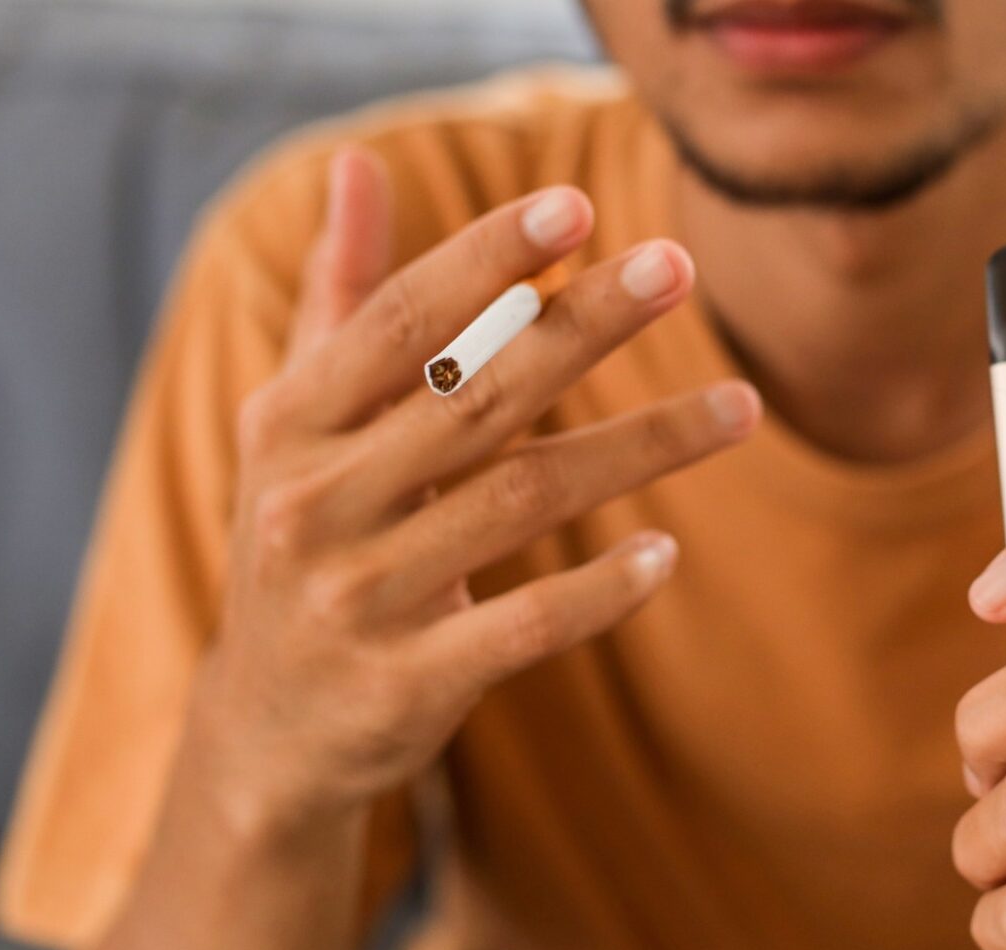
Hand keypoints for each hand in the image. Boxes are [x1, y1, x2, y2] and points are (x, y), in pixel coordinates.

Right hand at [192, 149, 760, 828]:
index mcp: (291, 424)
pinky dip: (600, 590)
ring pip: (522, 501)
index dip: (488, 260)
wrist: (263, 732)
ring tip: (743, 408)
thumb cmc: (303, 539)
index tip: (578, 203)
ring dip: (641, 447)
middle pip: (476, 397)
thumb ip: (340, 295)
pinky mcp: (408, 684)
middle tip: (680, 266)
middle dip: (584, 325)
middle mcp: (315, 502)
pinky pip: (524, 626)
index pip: (400, 324)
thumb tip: (355, 161)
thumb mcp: (296, 420)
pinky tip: (666, 555)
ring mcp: (359, 598)